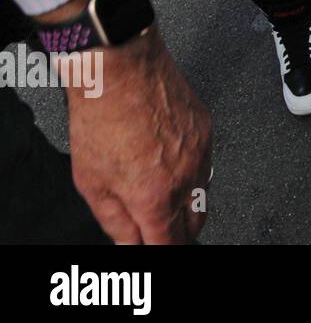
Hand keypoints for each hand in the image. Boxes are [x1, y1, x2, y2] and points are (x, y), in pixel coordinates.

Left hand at [66, 29, 212, 243]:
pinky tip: (168, 161)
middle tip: (156, 230)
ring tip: (160, 195)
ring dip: (186, 205)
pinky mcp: (208, 130)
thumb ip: (114, 221)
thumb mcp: (91, 182)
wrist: (121, 69)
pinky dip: (191, 173)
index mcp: (154, 197)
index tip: (153, 250)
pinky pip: (206, 164)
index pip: (169, 245)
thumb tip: (128, 243)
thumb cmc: (101, 116)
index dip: (161, 253)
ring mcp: (202, 153)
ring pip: (204, 195)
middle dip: (177, 234)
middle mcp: (186, 178)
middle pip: (195, 225)